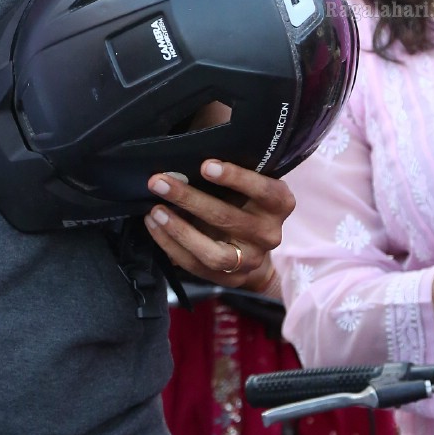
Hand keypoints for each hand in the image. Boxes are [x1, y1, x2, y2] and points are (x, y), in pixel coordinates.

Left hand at [144, 158, 293, 291]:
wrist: (253, 247)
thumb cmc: (244, 200)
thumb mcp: (247, 183)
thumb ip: (225, 170)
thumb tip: (185, 155)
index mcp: (279, 204)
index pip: (263, 190)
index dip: (236, 178)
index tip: (205, 165)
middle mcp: (270, 234)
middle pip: (228, 219)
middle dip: (190, 199)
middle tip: (160, 181)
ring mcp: (251, 260)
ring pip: (213, 252)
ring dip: (179, 229)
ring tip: (154, 210)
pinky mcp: (231, 279)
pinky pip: (196, 266)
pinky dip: (171, 244)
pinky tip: (154, 225)